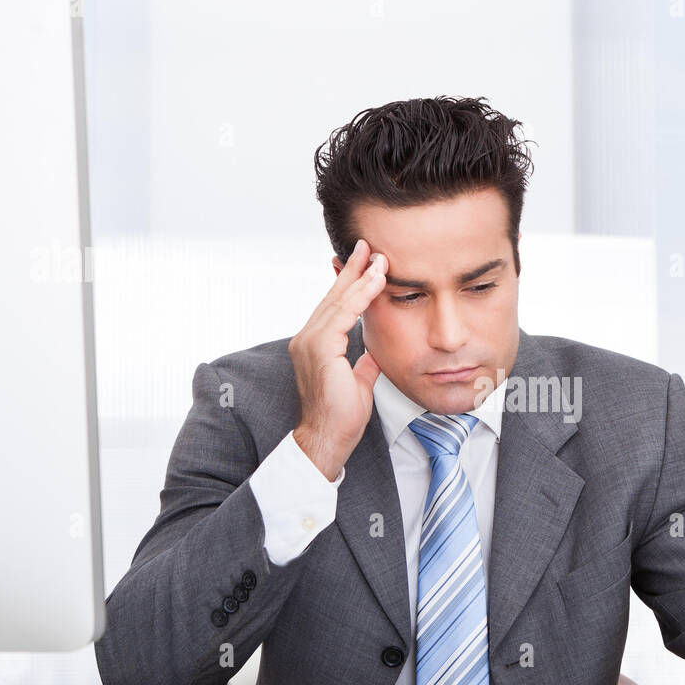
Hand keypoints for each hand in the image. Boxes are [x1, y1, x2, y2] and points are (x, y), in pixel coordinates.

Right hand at [288, 238, 387, 479]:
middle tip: (368, 246)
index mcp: (315, 345)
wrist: (327, 438)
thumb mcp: (357, 383)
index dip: (349, 284)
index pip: (334, 307)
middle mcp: (307, 338)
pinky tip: (375, 281)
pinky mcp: (319, 349)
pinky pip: (342, 314)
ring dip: (360, 277)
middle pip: (333, 296)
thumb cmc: (339, 417)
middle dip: (352, 270)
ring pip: (338, 301)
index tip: (365, 265)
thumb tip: (373, 354)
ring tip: (378, 257)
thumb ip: (362, 364)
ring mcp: (310, 342)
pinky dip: (360, 295)